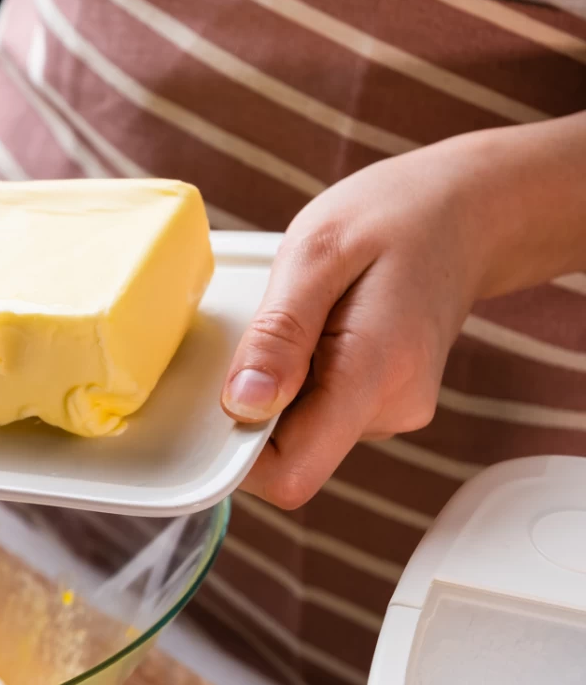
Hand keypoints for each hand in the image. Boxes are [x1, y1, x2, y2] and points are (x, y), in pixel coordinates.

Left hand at [220, 113, 585, 508]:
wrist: (465, 211)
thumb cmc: (393, 218)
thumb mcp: (316, 253)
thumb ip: (278, 334)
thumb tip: (242, 406)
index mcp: (374, 375)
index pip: (292, 473)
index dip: (239, 457)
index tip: (218, 401)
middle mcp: (391, 409)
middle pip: (290, 455)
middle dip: (256, 406)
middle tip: (270, 329)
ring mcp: (391, 411)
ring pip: (301, 432)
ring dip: (279, 385)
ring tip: (305, 317)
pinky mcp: (382, 404)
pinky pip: (319, 411)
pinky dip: (301, 377)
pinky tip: (320, 328)